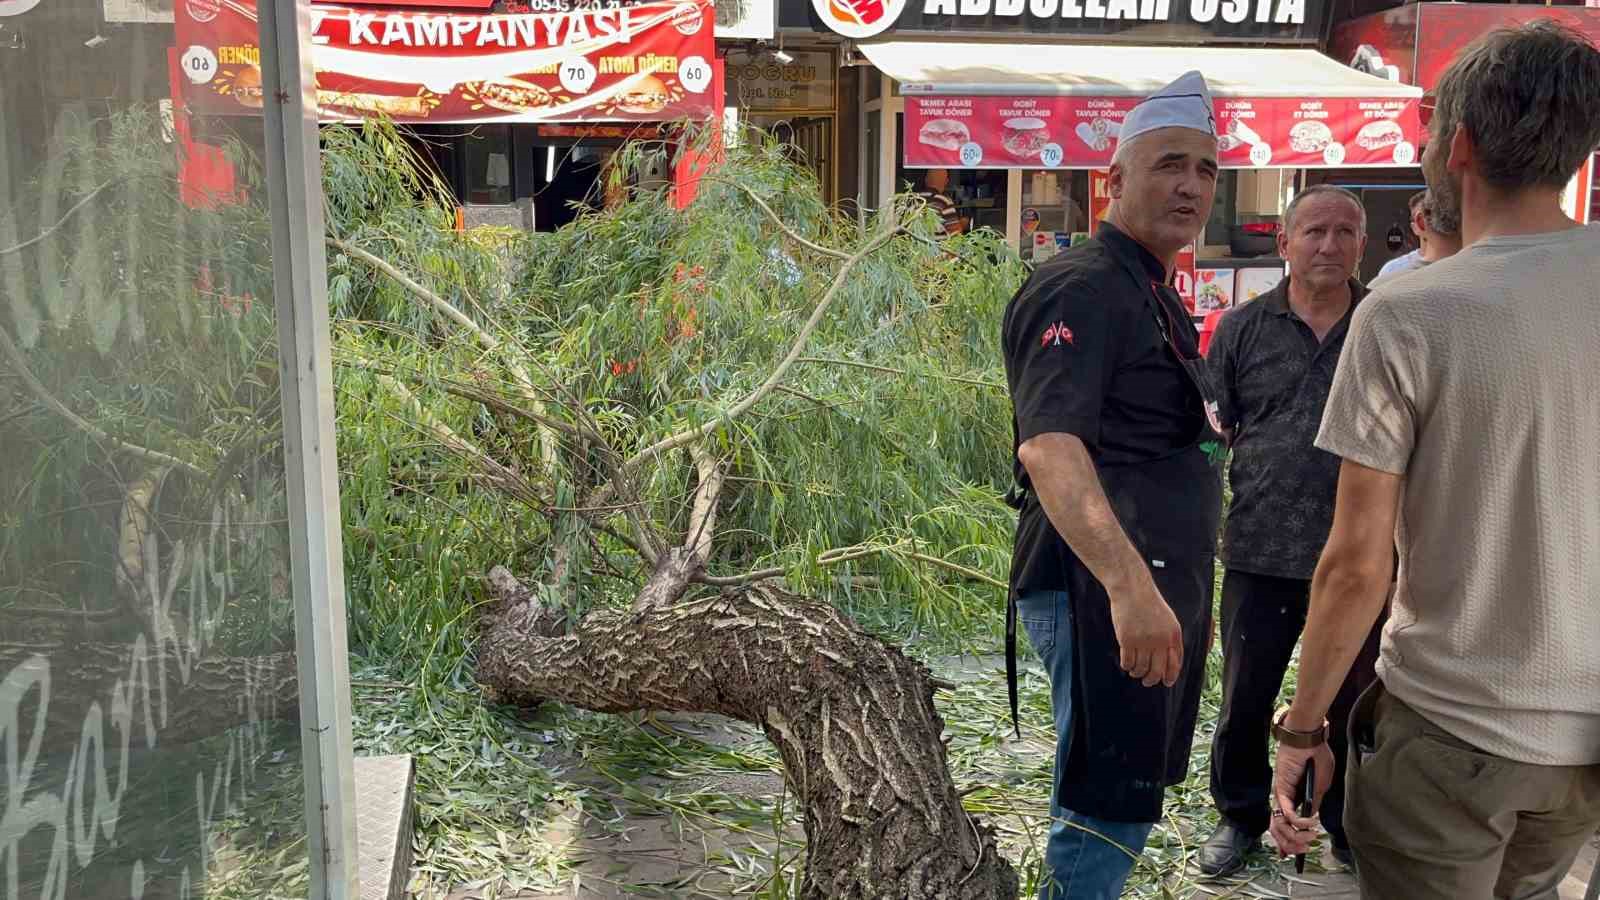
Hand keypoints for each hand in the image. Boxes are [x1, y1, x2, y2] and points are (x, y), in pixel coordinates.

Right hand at [1107, 577, 1182, 687]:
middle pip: (1157, 670)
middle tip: (1147, 682)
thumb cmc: (1149, 603)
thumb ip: (1171, 639)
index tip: (1166, 682)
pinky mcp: (1127, 640)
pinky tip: (1126, 664)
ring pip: (1141, 668)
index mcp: (1173, 635)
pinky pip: (1127, 662)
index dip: (1171, 676)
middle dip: (1152, 680)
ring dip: (1137, 673)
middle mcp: (1160, 640)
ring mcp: (1143, 641)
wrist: (1132, 589)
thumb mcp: (1168, 620)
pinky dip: (1127, 666)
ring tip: (1134, 671)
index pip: (1175, 663)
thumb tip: (1171, 660)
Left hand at [1269, 741, 1335, 856]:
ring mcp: (1281, 795)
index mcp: (1291, 799)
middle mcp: (1283, 799)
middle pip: (1278, 830)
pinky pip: (1287, 812)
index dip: (1286, 842)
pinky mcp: (1282, 789)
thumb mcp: (1320, 786)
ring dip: (1295, 837)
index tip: (1294, 855)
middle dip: (1290, 845)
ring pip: (1279, 824)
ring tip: (1310, 838)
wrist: (1309, 740)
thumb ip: (1314, 803)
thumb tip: (1311, 820)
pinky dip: (1299, 822)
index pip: (1283, 825)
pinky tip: (1311, 823)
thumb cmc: (1315, 758)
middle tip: (1304, 850)